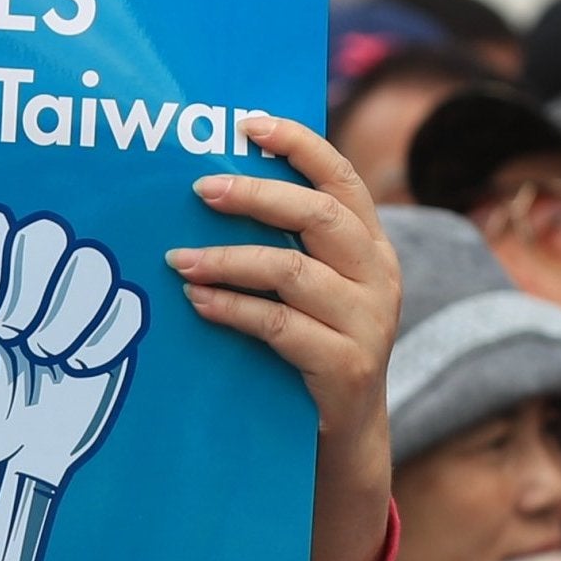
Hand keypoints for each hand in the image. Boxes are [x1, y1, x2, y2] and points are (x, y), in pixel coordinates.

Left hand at [0, 204, 147, 486]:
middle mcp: (31, 269)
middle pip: (47, 233)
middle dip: (21, 297)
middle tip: (4, 337)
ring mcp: (76, 298)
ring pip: (94, 263)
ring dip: (61, 321)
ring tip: (38, 355)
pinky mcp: (112, 330)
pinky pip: (127, 306)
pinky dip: (98, 344)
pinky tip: (72, 368)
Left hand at [167, 114, 398, 560]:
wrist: (343, 438)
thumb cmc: (309, 346)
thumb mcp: (313, 287)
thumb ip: (289, 242)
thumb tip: (211, 181)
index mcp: (373, 244)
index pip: (342, 178)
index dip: (299, 144)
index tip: (247, 123)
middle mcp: (380, 275)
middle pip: (320, 216)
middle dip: (258, 196)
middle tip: (200, 189)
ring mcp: (368, 323)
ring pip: (295, 272)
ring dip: (229, 259)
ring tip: (179, 260)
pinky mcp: (346, 368)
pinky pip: (280, 327)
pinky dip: (233, 310)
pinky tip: (197, 303)